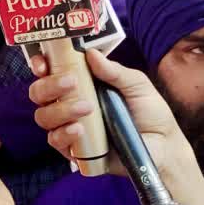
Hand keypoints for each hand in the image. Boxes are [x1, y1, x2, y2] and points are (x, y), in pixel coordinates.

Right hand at [29, 49, 181, 176]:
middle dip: (49, 86)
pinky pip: (55, 141)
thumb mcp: (137, 85)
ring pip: (43, 116)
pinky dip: (63, 134)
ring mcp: (69, 127)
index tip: (44, 64)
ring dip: (59, 110)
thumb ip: (115, 71)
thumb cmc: (150, 113)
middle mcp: (68, 103)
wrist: (164, 147)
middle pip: (39, 93)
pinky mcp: (74, 150)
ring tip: (86, 108)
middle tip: (72, 82)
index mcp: (80, 84)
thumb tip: (91, 53)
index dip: (40, 65)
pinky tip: (79, 130)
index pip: (50, 71)